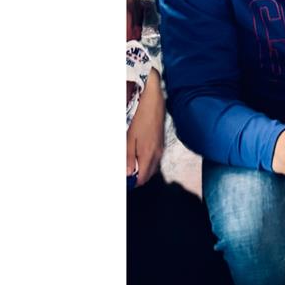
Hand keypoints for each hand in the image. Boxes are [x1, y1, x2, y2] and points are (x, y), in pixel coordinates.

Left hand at [127, 69, 164, 185]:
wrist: (154, 101)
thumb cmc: (140, 118)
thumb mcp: (129, 137)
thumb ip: (128, 156)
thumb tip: (127, 173)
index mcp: (148, 155)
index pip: (142, 178)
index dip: (133, 183)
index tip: (124, 182)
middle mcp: (156, 155)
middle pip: (148, 175)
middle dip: (137, 178)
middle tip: (125, 175)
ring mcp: (160, 150)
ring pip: (151, 168)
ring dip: (141, 170)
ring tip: (129, 166)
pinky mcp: (160, 144)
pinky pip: (154, 160)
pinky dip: (145, 163)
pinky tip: (136, 156)